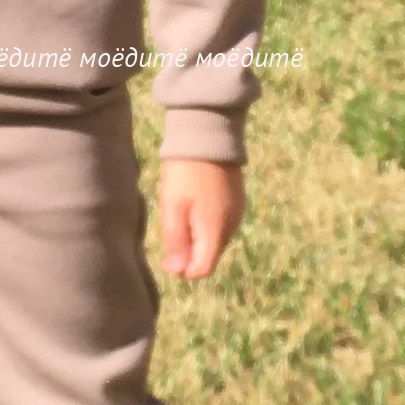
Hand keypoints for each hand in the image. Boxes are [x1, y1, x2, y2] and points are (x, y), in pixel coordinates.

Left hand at [158, 157, 245, 280]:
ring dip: (197, 238)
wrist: (209, 134)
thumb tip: (178, 270)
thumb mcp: (173, 207)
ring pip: (215, 240)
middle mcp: (232, 225)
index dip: (183, 270)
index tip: (166, 257)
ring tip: (181, 213)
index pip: (203, 269)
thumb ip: (176, 241)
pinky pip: (220, 224)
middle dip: (189, 253)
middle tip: (170, 231)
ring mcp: (237, 212)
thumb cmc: (185, 172)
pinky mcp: (238, 200)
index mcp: (215, 230)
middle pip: (210, 255)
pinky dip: (205, 224)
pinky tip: (194, 204)